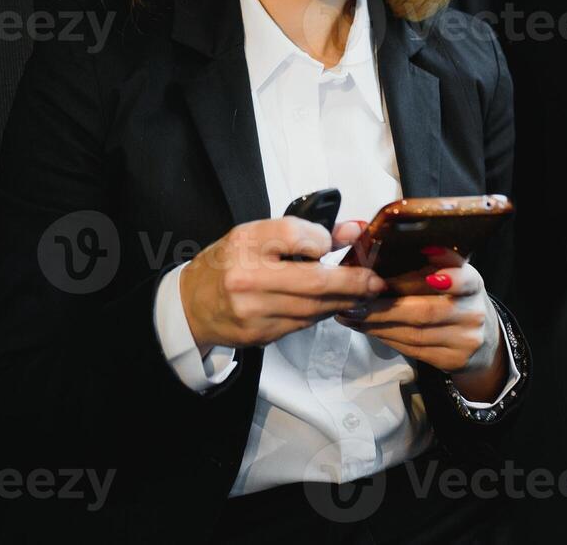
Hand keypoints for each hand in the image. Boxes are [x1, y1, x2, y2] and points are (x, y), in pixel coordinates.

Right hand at [179, 218, 386, 355]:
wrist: (191, 304)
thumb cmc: (227, 263)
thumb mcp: (256, 236)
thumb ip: (302, 233)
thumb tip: (353, 231)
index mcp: (245, 242)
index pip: (297, 235)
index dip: (323, 240)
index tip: (331, 242)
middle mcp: (247, 277)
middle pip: (314, 281)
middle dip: (353, 282)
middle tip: (375, 281)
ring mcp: (252, 311)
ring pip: (313, 308)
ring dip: (343, 301)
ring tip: (361, 293)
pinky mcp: (259, 334)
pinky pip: (302, 324)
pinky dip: (321, 314)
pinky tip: (331, 305)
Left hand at [334, 248, 506, 400]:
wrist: (481, 339)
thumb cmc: (452, 297)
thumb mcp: (449, 274)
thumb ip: (427, 263)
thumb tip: (378, 245)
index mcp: (472, 282)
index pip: (464, 280)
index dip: (449, 280)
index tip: (432, 276)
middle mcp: (473, 312)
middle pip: (426, 311)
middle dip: (384, 307)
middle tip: (354, 299)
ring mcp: (465, 340)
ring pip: (414, 334)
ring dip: (377, 324)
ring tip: (350, 314)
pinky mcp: (453, 360)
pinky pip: (413, 349)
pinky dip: (386, 338)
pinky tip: (366, 328)